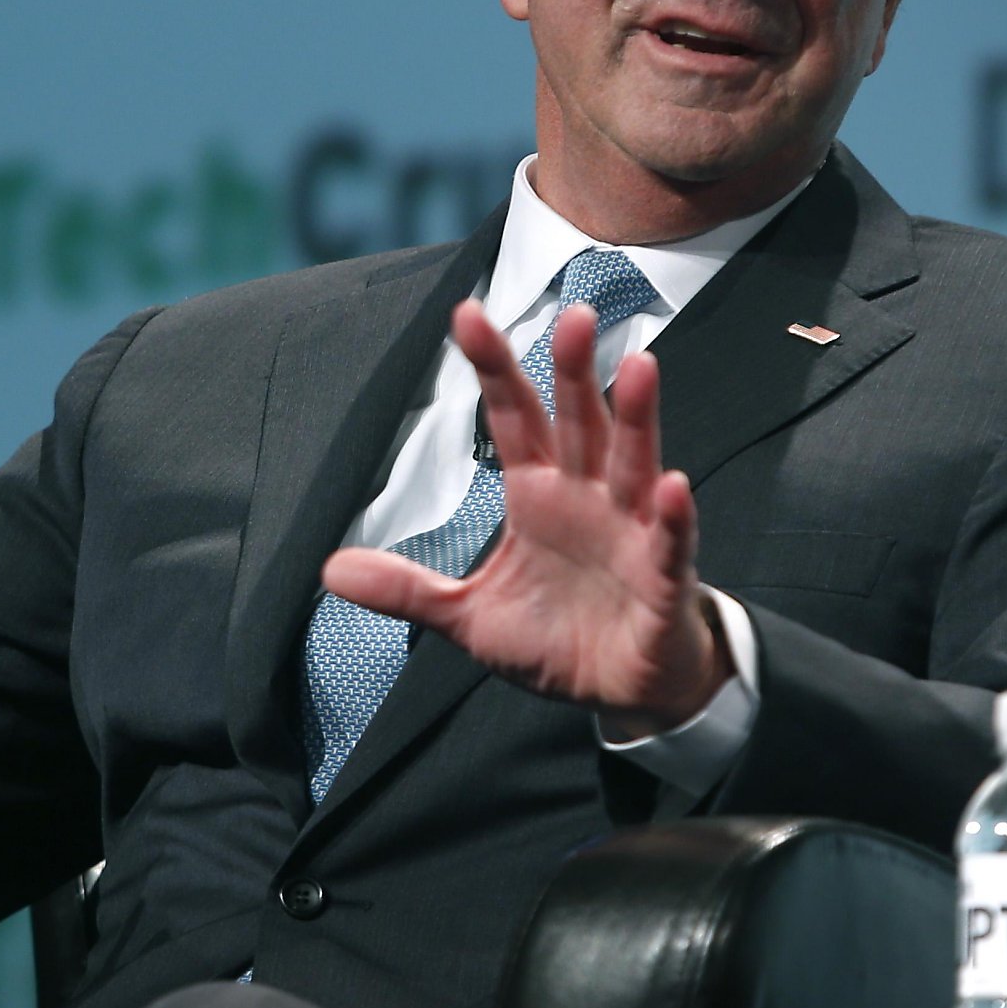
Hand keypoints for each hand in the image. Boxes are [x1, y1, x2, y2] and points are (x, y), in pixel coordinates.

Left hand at [321, 299, 726, 736]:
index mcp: (538, 494)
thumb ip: (407, 589)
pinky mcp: (662, 581)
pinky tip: (671, 486)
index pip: (513, 417)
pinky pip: (670, 544)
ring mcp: (631, 534)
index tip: (468, 315)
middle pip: (579, 421)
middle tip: (573, 315)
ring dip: (637, 418)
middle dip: (574, 370)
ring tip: (640, 366)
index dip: (493, 367)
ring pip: (633, 464)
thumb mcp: (467, 617)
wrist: (621, 692)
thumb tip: (332, 569)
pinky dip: (674, 517)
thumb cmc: (555, 639)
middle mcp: (587, 499)